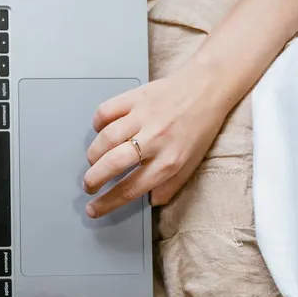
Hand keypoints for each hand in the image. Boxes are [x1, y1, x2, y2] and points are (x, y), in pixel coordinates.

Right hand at [83, 58, 232, 217]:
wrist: (208, 87)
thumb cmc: (201, 126)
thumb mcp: (192, 163)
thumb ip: (171, 185)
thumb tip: (151, 201)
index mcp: (170, 161)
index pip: (130, 189)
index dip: (107, 203)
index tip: (94, 209)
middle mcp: (155, 139)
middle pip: (112, 165)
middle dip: (93, 180)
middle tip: (89, 185)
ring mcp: (143, 116)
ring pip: (105, 139)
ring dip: (93, 155)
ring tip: (94, 162)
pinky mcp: (136, 97)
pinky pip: (106, 111)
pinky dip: (98, 123)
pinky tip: (101, 131)